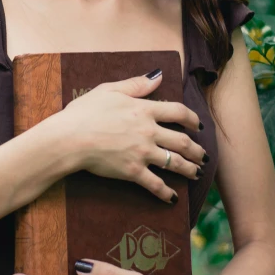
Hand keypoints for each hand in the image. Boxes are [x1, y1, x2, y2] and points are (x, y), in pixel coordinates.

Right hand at [58, 70, 207, 204]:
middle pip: (182, 141)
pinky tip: (173, 198)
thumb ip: (136, 84)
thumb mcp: (110, 90)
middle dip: (196, 150)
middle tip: (203, 155)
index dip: (192, 119)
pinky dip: (166, 192)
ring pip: (174, 162)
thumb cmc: (85, 112)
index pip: (178, 112)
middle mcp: (148, 131)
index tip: (198, 126)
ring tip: (197, 174)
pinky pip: (155, 184)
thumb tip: (158, 76)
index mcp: (144, 110)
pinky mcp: (132, 172)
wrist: (70, 138)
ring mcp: (142, 153)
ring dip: (189, 169)